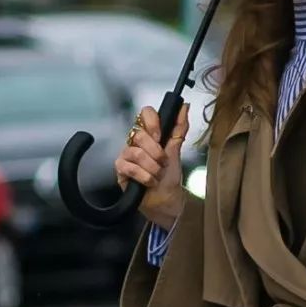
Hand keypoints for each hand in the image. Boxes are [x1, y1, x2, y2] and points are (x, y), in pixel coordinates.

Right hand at [115, 103, 190, 226]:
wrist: (166, 199)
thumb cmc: (169, 176)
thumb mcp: (177, 150)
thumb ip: (180, 127)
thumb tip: (185, 107)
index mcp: (149, 133)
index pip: (145, 114)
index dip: (153, 123)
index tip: (161, 137)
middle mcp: (135, 141)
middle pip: (140, 135)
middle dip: (156, 153)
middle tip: (163, 163)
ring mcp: (126, 154)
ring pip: (136, 153)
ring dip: (152, 167)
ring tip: (157, 175)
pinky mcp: (120, 169)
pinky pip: (130, 167)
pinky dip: (144, 176)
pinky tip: (149, 182)